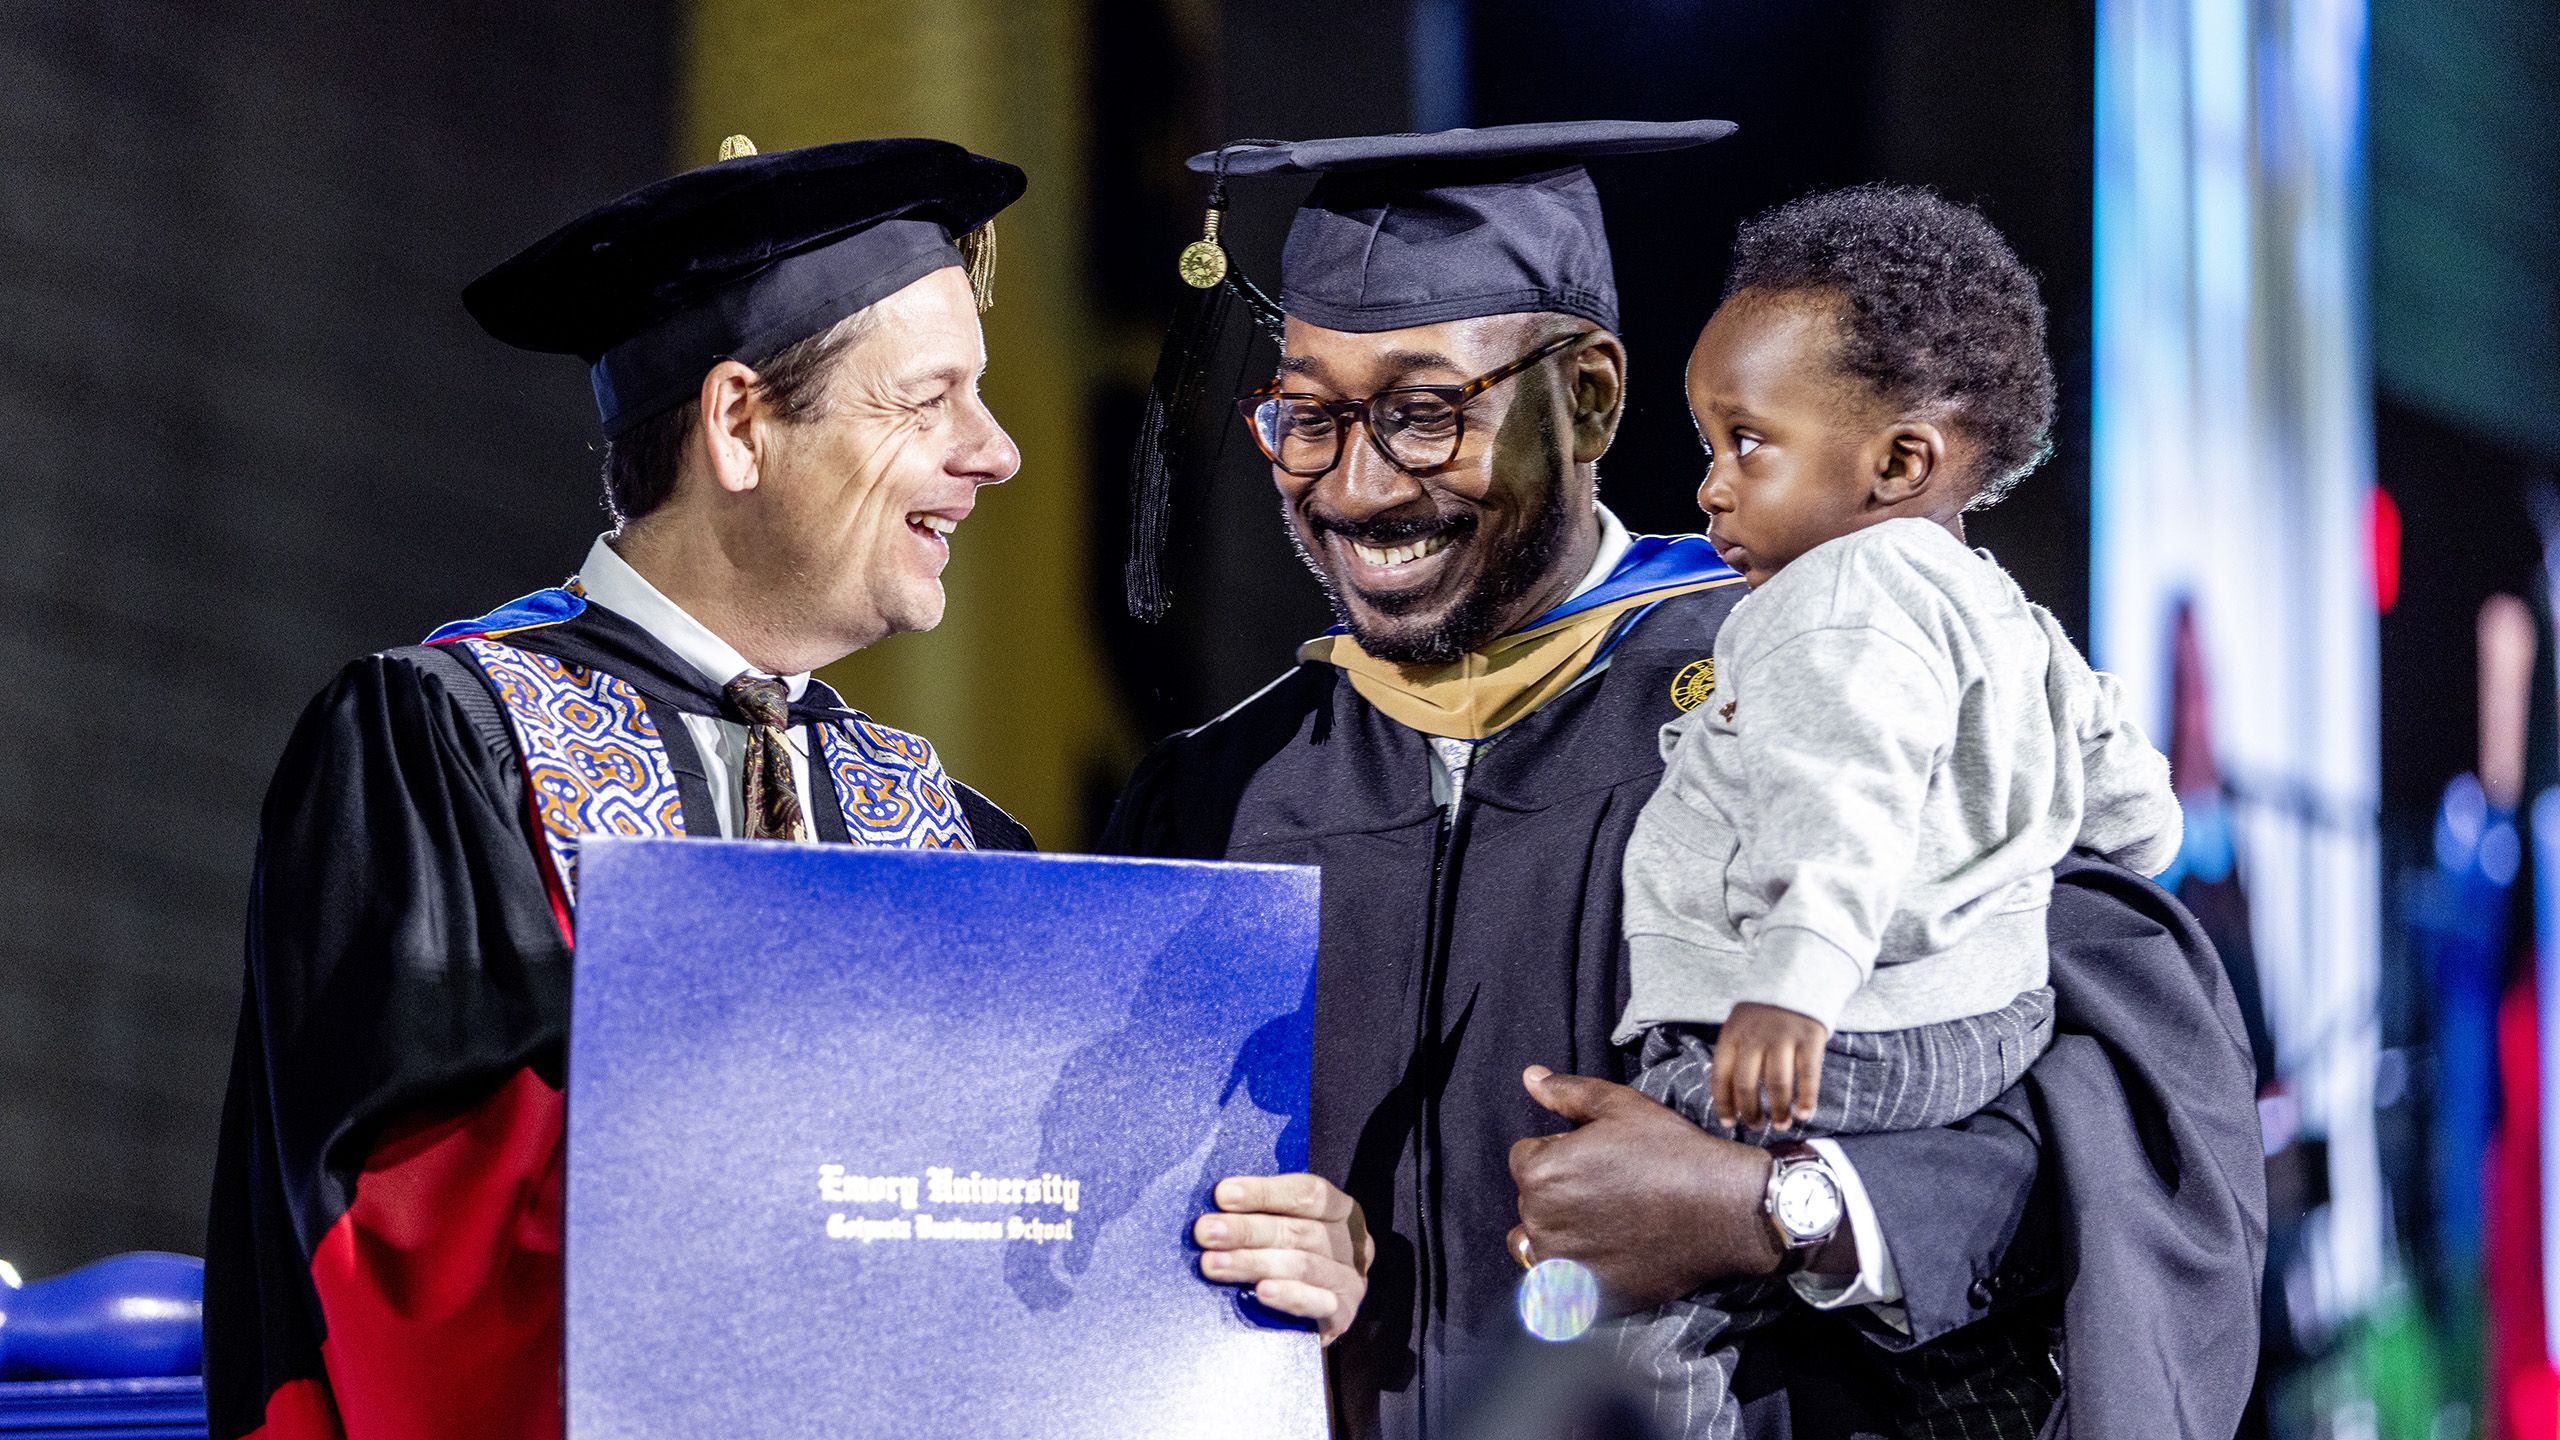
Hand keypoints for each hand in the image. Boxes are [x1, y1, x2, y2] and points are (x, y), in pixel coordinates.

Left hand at [1193, 1173, 1371, 1344]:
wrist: (1309, 1319)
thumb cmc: (1288, 1257)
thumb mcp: (1284, 1226)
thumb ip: (1262, 1213)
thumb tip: (1216, 1202)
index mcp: (1340, 1211)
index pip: (1309, 1193)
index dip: (1264, 1192)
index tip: (1222, 1195)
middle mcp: (1351, 1243)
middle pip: (1298, 1231)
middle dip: (1246, 1230)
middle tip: (1206, 1232)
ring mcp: (1350, 1281)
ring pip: (1302, 1266)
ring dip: (1253, 1263)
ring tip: (1213, 1264)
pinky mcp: (1343, 1315)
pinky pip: (1318, 1304)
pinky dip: (1289, 1296)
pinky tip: (1261, 1292)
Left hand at [1507, 1066, 1784, 1311]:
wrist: (1722, 1211)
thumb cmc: (1671, 1152)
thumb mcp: (1620, 1106)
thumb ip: (1566, 1092)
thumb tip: (1529, 1077)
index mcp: (1540, 1172)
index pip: (1527, 1158)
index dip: (1561, 1154)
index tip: (1598, 1161)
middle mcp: (1539, 1221)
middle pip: (1532, 1201)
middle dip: (1560, 1193)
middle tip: (1611, 1190)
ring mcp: (1561, 1264)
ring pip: (1537, 1243)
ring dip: (1559, 1234)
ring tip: (1607, 1225)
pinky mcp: (1584, 1296)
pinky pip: (1557, 1283)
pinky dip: (1573, 1272)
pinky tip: (1609, 1255)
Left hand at [1714, 1003, 1828, 1130]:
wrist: (1797, 979)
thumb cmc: (1764, 1015)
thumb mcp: (1740, 1026)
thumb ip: (1735, 1056)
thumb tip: (1731, 1100)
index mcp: (1732, 1035)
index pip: (1721, 1076)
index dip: (1724, 1104)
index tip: (1729, 1123)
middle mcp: (1754, 1038)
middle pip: (1747, 1084)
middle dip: (1750, 1112)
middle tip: (1757, 1127)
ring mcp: (1782, 1038)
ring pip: (1776, 1084)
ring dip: (1779, 1111)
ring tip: (1782, 1125)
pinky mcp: (1809, 1039)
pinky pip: (1808, 1075)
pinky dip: (1807, 1099)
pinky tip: (1804, 1115)